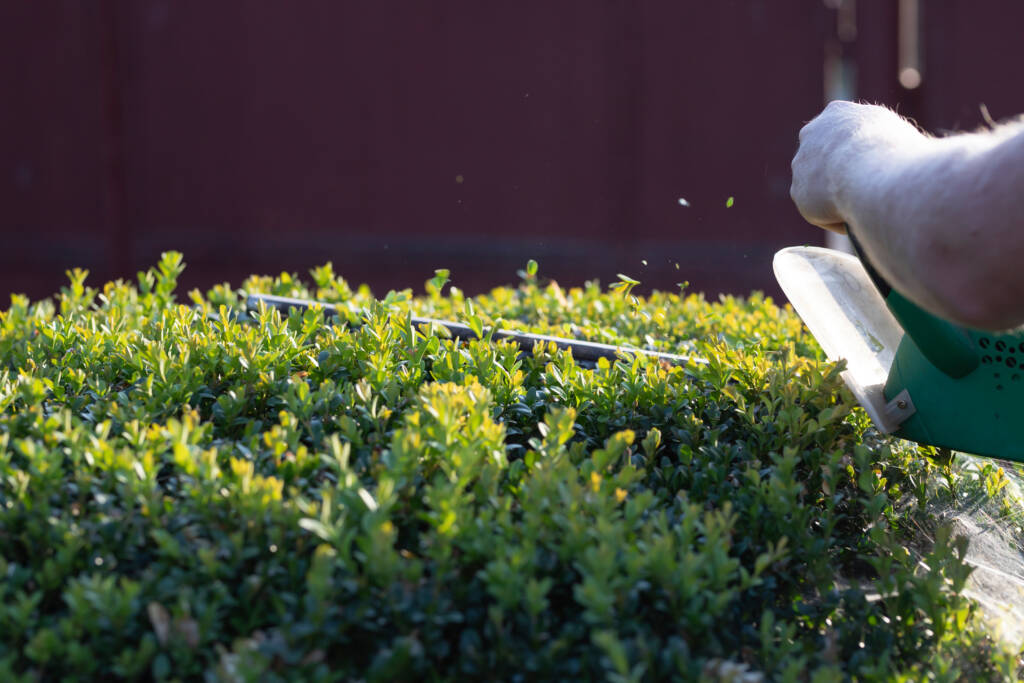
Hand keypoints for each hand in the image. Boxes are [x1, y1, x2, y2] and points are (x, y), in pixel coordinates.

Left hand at [790, 101, 920, 233]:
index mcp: (838, 113)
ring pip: (819, 186)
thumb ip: (885, 144)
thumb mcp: (898, 135)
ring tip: (862, 209)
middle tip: (862, 191)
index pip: (843, 133)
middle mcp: (812, 134)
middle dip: (838, 174)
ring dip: (835, 198)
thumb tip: (896, 162)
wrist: (870, 172)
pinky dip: (835, 218)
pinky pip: (819, 211)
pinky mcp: (797, 192)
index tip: (870, 167)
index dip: (858, 152)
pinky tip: (854, 219)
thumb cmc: (896, 152)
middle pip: (824, 157)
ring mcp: (801, 163)